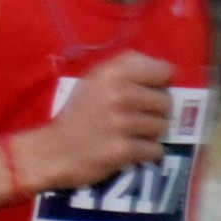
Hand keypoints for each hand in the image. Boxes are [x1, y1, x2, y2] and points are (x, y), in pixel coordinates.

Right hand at [17, 50, 171, 191]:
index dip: (161, 83)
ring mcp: (121, 122)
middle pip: (166, 101)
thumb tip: (166, 71)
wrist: (54, 150)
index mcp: (113, 73)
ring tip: (133, 134)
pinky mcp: (123, 149)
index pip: (164, 70)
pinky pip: (155, 149)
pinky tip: (131, 150)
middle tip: (140, 117)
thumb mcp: (96, 80)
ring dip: (152, 134)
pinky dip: (147, 153)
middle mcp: (119, 94)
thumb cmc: (79, 113)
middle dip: (156, 112)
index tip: (149, 92)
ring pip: (163, 126)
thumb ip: (126, 67)